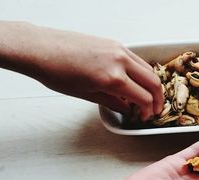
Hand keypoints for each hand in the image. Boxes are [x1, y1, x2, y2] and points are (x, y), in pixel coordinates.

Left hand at [24, 26, 163, 119]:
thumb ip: (112, 102)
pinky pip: (137, 59)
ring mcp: (118, 49)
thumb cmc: (56, 72)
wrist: (40, 48)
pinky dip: (142, 71)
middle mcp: (120, 61)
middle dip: (158, 98)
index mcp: (112, 78)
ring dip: (152, 84)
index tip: (144, 117)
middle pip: (153, 81)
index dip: (147, 111)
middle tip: (155, 109)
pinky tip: (136, 81)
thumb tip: (127, 108)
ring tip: (148, 96)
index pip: (143, 97)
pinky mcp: (114, 43)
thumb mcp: (85, 94)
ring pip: (148, 68)